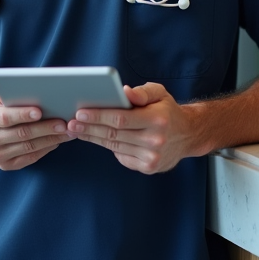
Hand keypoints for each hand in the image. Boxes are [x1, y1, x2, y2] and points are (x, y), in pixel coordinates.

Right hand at [0, 87, 73, 170]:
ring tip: (66, 131)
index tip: (40, 111)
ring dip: (50, 139)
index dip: (22, 114)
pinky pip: (30, 158)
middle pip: (21, 134)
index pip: (5, 117)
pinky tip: (57, 140)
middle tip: (63, 123)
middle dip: (44, 128)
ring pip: (28, 147)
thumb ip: (8, 89)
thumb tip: (30, 84)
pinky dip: (46, 149)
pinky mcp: (5, 165)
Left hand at [68, 83, 207, 173]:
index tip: (80, 113)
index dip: (98, 116)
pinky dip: (106, 146)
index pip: (121, 119)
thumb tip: (124, 92)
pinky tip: (93, 138)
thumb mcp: (159, 93)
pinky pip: (121, 156)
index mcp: (157, 119)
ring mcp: (151, 157)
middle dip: (89, 128)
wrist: (188, 135)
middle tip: (70, 123)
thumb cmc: (167, 111)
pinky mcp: (148, 167)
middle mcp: (155, 140)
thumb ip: (142, 92)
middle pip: (114, 134)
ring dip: (93, 138)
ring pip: (114, 146)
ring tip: (76, 130)